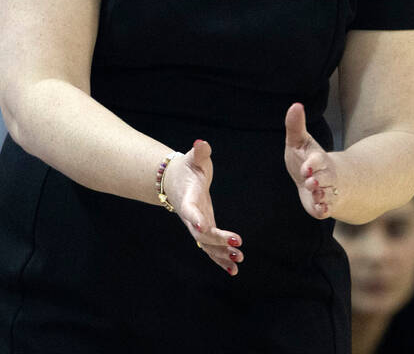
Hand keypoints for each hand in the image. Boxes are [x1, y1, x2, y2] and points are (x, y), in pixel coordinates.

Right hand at [163, 138, 244, 275]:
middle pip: (201, 233)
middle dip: (218, 240)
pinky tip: (234, 270)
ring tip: (239, 260)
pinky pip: (210, 249)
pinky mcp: (204, 230)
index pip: (190, 210)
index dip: (196, 217)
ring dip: (221, 254)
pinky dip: (221, 259)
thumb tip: (201, 143)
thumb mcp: (195, 158)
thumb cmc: (189, 167)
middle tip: (237, 245)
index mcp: (187, 199)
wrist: (175, 180)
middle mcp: (191, 216)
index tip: (204, 226)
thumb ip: (199, 152)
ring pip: (207, 245)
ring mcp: (196, 226)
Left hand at [284, 103, 339, 218]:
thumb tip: (296, 104)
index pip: (318, 160)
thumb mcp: (300, 142)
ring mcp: (326, 191)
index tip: (306, 166)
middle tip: (311, 182)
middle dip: (319, 180)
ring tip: (314, 193)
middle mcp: (326, 176)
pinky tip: (320, 209)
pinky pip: (326, 209)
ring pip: (328, 194)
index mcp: (318, 160)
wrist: (319, 180)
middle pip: (326, 178)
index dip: (313, 164)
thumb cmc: (308, 159)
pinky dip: (324, 209)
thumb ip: (296, 126)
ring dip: (322, 194)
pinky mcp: (322, 206)